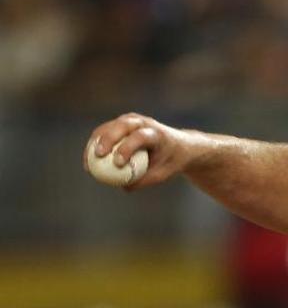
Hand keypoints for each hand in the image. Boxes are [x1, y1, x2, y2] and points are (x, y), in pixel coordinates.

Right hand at [84, 113, 198, 190]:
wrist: (180, 146)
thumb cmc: (171, 162)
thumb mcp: (163, 174)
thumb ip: (145, 180)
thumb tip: (123, 187)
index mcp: (157, 133)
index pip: (140, 137)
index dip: (127, 148)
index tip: (117, 163)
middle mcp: (144, 122)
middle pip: (122, 125)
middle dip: (108, 139)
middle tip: (98, 155)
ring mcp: (132, 120)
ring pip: (110, 126)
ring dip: (96, 141)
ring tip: (88, 161)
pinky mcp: (123, 122)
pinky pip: (105, 131)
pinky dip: (96, 143)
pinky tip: (88, 159)